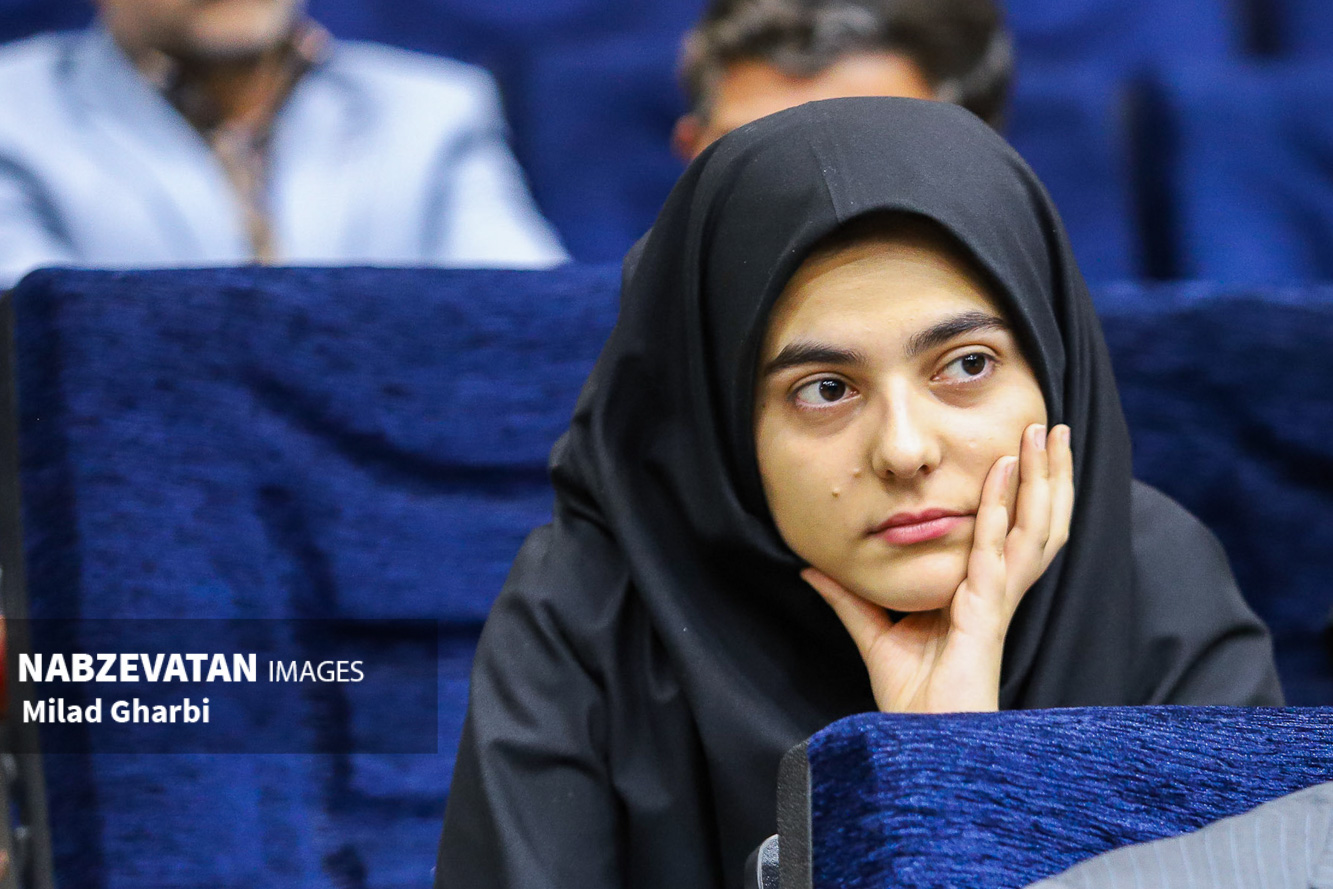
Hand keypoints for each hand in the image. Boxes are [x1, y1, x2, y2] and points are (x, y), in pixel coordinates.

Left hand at [804, 423, 1073, 712]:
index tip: (1026, 446)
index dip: (1027, 490)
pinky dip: (998, 513)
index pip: (1014, 530)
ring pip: (1034, 530)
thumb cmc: (911, 698)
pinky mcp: (986, 614)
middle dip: (1051, 474)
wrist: (920, 741)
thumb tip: (810, 570)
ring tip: (1047, 436)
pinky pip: (995, 555)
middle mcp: (998, 591)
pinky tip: (1001, 477)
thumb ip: (848, 599)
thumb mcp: (872, 634)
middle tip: (1056, 426)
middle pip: (1039, 522)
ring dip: (1041, 481)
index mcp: (982, 594)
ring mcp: (996, 601)